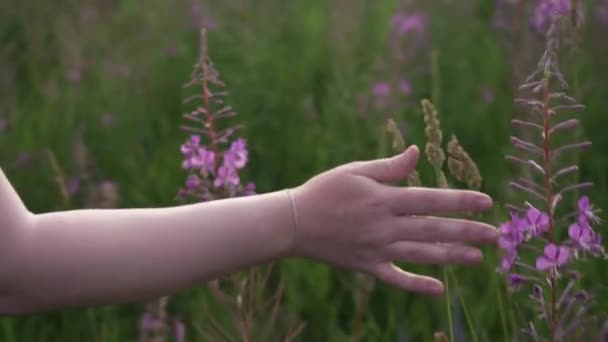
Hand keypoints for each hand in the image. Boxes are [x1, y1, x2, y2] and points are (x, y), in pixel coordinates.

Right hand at [289, 145, 496, 294]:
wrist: (293, 222)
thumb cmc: (323, 191)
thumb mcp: (354, 171)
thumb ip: (389, 167)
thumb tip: (417, 153)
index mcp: (383, 199)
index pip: (430, 199)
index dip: (460, 201)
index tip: (486, 202)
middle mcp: (384, 226)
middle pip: (432, 230)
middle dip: (466, 232)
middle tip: (495, 235)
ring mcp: (376, 249)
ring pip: (420, 255)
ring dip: (451, 257)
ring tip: (478, 259)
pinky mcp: (366, 266)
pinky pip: (395, 278)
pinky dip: (416, 285)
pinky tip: (438, 289)